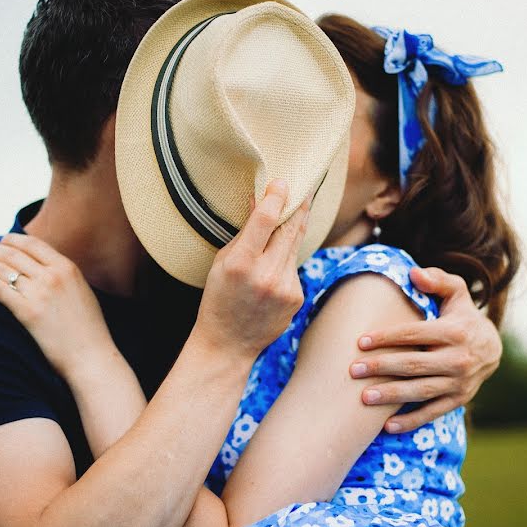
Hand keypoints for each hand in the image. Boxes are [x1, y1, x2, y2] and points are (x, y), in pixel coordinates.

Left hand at [0, 234, 116, 380]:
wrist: (92, 356)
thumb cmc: (89, 329)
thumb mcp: (82, 292)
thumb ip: (63, 277)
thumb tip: (42, 268)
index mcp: (68, 268)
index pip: (33, 244)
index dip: (11, 239)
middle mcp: (53, 276)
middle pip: (13, 254)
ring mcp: (40, 293)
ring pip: (3, 269)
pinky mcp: (28, 312)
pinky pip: (0, 290)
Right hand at [192, 179, 309, 360]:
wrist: (228, 344)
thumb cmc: (219, 298)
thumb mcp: (222, 261)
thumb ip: (244, 233)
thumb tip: (261, 201)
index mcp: (241, 263)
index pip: (266, 220)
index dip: (277, 197)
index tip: (282, 182)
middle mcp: (266, 274)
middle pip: (290, 229)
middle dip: (299, 205)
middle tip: (307, 187)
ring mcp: (285, 287)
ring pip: (295, 246)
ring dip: (295, 229)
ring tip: (297, 210)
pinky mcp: (297, 297)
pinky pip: (294, 267)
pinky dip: (286, 260)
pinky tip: (273, 267)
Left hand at [349, 267, 501, 432]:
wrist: (493, 348)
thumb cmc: (462, 316)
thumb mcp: (456, 293)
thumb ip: (437, 280)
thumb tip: (414, 273)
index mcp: (454, 331)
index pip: (414, 334)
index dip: (387, 337)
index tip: (360, 341)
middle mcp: (459, 358)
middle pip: (414, 364)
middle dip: (382, 367)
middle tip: (353, 370)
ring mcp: (459, 382)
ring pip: (421, 391)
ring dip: (392, 396)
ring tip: (364, 398)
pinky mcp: (459, 400)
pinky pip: (432, 412)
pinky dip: (411, 420)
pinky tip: (387, 426)